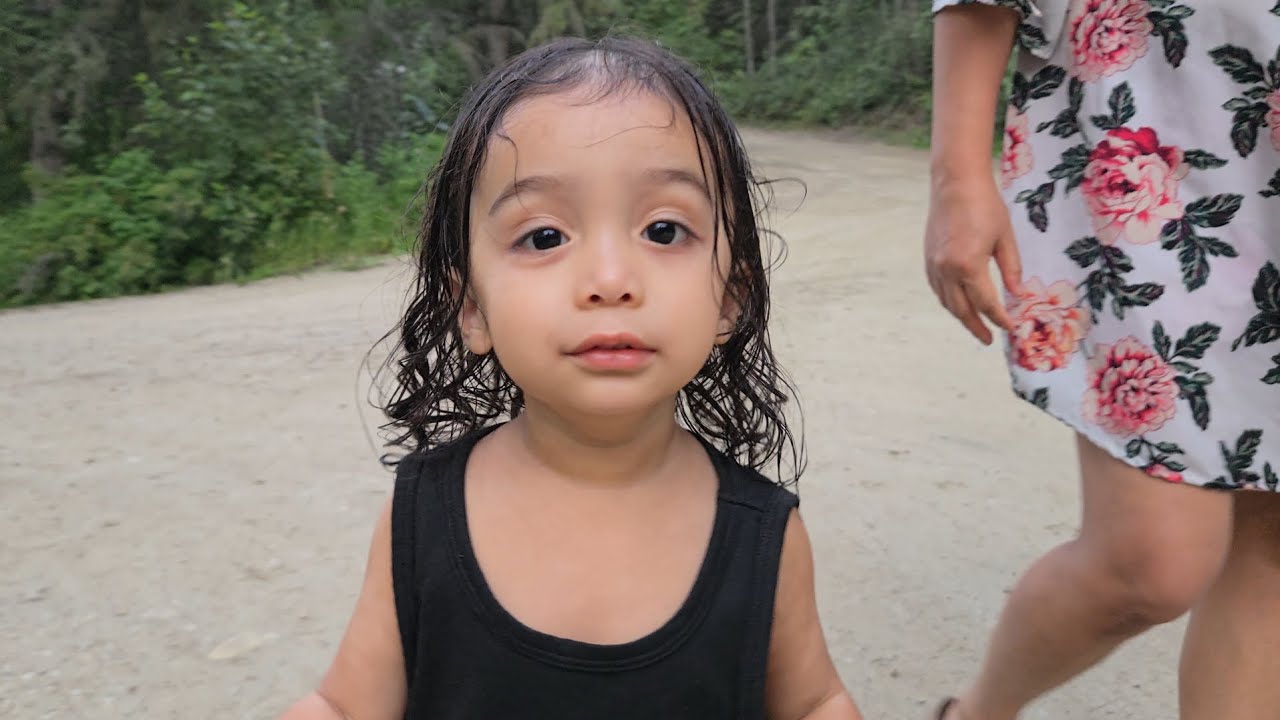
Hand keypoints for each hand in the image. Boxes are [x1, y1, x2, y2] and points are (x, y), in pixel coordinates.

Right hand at [924, 172, 1022, 344]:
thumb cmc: (985, 206)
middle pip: (962, 309)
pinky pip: (937, 289)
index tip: (1010, 328)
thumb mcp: (1005, 238)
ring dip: (961, 316)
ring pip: (947, 301)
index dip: (999, 318)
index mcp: (968, 266)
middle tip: (988, 339)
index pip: (986, 303)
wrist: (955, 183)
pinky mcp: (928, 258)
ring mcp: (934, 265)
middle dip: (976, 326)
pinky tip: (958, 303)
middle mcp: (947, 270)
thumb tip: (1018, 294)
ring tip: (974, 325)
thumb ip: (1011, 269)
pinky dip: (948, 301)